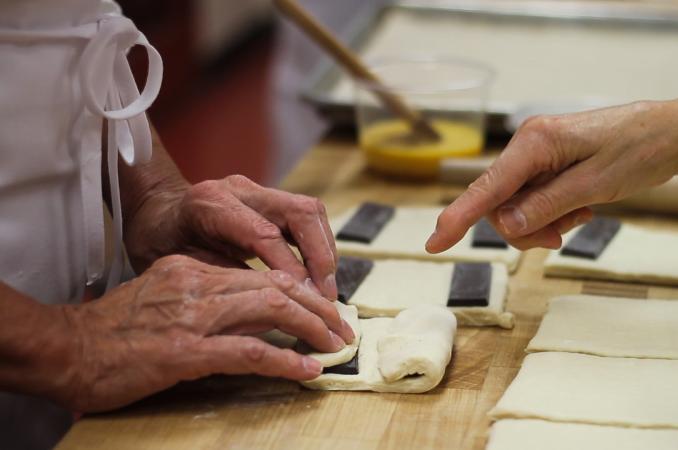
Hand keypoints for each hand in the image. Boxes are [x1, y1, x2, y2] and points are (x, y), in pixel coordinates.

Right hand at [57, 255, 353, 411]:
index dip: (299, 291)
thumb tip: (250, 316)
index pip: (260, 275)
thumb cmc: (111, 331)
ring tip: (335, 344)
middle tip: (341, 327)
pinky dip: (285, 359)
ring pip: (272, 309)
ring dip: (312, 327)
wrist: (66, 348)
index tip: (320, 308)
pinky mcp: (186, 351)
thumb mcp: (162, 298)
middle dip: (317, 307)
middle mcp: (197, 283)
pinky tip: (306, 369)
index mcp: (192, 268)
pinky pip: (250, 351)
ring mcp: (192, 315)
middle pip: (275, 286)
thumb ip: (205, 299)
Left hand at [125, 174, 338, 300]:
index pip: (265, 233)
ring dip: (326, 251)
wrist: (154, 215)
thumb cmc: (158, 243)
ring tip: (326, 289)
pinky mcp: (270, 200)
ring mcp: (258, 191)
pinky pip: (307, 218)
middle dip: (320, 255)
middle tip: (326, 295)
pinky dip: (319, 247)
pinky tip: (318, 276)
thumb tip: (270, 306)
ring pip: (310, 212)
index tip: (306, 298)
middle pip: (299, 212)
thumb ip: (222, 279)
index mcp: (210, 204)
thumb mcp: (177, 267)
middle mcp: (239, 189)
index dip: (292, 267)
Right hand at [426, 91, 677, 251]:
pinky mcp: (549, 163)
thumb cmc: (639, 150)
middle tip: (557, 240)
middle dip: (522, 229)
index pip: (487, 187)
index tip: (434, 243)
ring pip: (516, 205)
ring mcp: (538, 154)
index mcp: (535, 143)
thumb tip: (505, 224)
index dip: (459, 218)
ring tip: (578, 218)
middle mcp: (528, 145)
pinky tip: (579, 209)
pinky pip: (534, 198)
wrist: (673, 134)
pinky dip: (551, 213)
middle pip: (499, 203)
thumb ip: (546, 206)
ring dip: (540, 223)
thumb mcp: (595, 185)